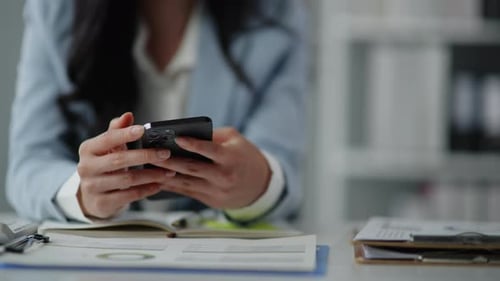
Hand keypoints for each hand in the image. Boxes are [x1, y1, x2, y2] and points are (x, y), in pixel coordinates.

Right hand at [76, 112, 171, 218]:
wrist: (91, 197)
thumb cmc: (104, 166)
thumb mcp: (108, 148)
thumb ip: (117, 131)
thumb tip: (128, 115)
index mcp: (88, 149)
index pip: (108, 139)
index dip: (125, 134)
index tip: (143, 129)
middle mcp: (87, 167)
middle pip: (119, 160)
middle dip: (145, 156)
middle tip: (166, 153)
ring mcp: (92, 187)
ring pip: (127, 179)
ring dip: (151, 175)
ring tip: (169, 172)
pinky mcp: (102, 203)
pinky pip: (129, 196)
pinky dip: (146, 190)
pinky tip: (158, 185)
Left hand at [155, 127, 270, 208]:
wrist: (260, 185)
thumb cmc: (245, 157)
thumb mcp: (236, 140)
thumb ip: (214, 135)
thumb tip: (187, 132)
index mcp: (231, 158)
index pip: (210, 150)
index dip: (193, 144)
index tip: (177, 137)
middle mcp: (223, 176)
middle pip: (192, 168)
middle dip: (171, 160)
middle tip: (153, 153)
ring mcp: (216, 191)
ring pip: (186, 182)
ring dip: (166, 175)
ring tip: (149, 166)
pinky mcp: (210, 200)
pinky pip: (187, 192)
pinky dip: (172, 186)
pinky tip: (158, 179)